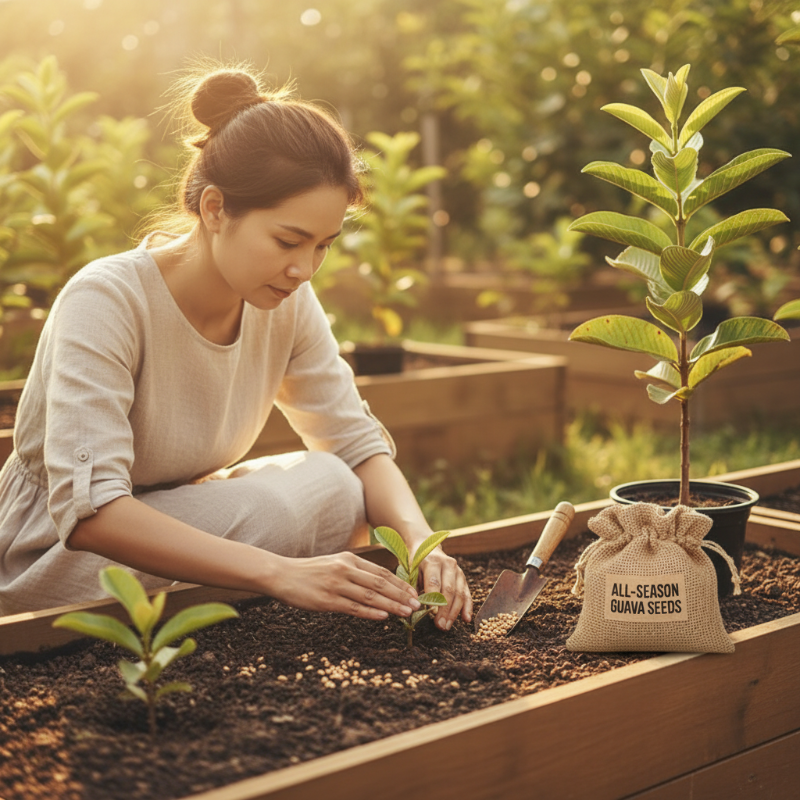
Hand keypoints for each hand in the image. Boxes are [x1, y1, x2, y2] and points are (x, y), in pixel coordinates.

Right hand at [268, 552, 421, 620]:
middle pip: (380, 584)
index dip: (400, 584)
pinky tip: (384, 617)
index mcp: (349, 559)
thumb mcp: (335, 564)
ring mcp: (336, 585)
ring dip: (391, 605)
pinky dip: (371, 612)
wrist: (282, 575)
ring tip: (407, 613)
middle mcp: (345, 570)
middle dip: (401, 596)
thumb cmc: (310, 572)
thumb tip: (379, 585)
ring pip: (370, 596)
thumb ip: (355, 572)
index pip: (382, 572)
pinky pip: (353, 607)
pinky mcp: (327, 600)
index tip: (414, 593)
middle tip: (417, 605)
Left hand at [417, 548, 472, 630]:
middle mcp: (448, 565)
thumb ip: (413, 588)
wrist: (427, 549)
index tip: (433, 614)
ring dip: (454, 612)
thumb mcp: (411, 572)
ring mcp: (458, 571)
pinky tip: (466, 619)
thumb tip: (415, 607)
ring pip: (459, 594)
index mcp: (432, 561)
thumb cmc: (416, 564)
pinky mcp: (463, 578)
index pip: (434, 582)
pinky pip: (467, 594)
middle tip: (440, 625)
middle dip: (445, 610)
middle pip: (449, 590)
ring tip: (447, 626)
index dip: (434, 599)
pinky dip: (467, 607)